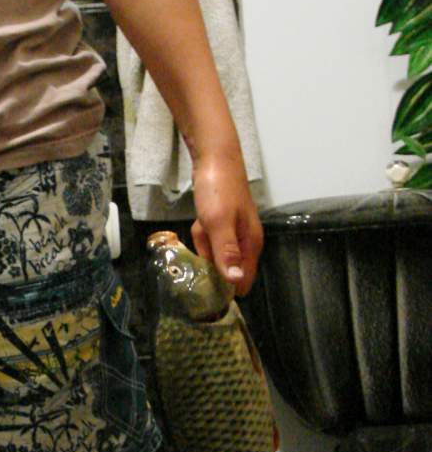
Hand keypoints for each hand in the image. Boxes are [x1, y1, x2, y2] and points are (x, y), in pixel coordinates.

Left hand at [191, 156, 263, 295]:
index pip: (243, 279)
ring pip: (215, 252)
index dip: (227, 289)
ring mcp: (234, 230)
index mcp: (250, 243)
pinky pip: (209, 237)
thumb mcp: (218, 222)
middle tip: (201, 252)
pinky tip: (199, 222)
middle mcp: (246, 240)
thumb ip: (226, 251)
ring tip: (201, 228)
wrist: (215, 157)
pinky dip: (201, 233)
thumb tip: (235, 280)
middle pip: (228, 267)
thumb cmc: (218, 189)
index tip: (207, 294)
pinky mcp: (223, 222)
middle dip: (211, 263)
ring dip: (204, 244)